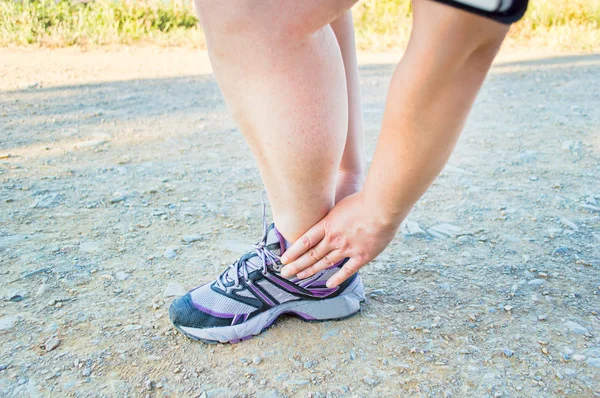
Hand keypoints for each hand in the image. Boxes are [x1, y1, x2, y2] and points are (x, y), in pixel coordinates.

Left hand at [280, 191, 399, 286]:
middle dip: (296, 265)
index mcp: (327, 224)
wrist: (382, 207)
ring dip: (310, 271)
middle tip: (284, 273)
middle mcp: (334, 238)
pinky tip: (328, 285)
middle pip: (311, 255)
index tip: (283, 259)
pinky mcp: (362, 255)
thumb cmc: (364, 200)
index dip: (293, 252)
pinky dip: (337, 278)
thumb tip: (327, 218)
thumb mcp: (341, 204)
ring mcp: (347, 248)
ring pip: (325, 263)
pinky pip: (347, 270)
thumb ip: (333, 215)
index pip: (305, 241)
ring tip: (298, 277)